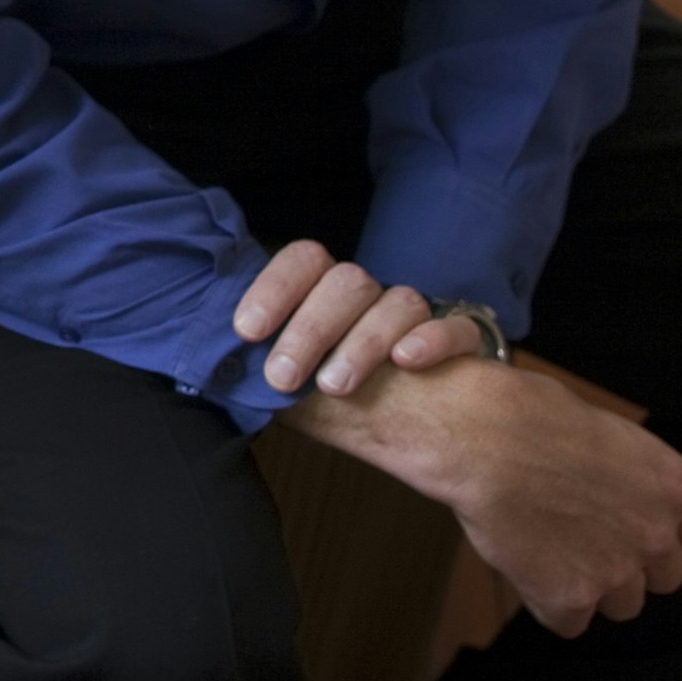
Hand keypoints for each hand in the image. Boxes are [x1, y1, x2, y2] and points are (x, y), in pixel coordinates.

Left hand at [232, 239, 491, 394]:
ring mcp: (417, 316)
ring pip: (398, 301)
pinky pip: (456, 328)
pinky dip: (433, 339)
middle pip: (347, 282)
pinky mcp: (461, 341)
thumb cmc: (339, 389)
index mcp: (326, 292)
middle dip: (310, 328)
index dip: (274, 288)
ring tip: (335, 385)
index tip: (246, 331)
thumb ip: (267, 368)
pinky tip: (407, 361)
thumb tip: (219, 374)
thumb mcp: (298, 377)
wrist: (424, 420)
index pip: (303, 260)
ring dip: (363, 341)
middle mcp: (371, 294)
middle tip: (281, 377)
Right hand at [290, 354, 681, 637]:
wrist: (480, 438)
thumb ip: (628, 475)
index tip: (635, 527)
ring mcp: (617, 573)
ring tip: (548, 549)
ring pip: (620, 604)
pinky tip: (524, 563)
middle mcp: (657, 535)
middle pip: (663, 578)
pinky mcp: (571, 600)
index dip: (662, 534)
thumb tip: (616, 493)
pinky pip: (568, 620)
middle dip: (628, 562)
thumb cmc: (527, 414)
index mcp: (675, 487)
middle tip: (584, 538)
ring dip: (590, 584)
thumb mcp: (604, 430)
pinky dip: (545, 599)